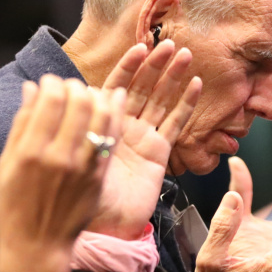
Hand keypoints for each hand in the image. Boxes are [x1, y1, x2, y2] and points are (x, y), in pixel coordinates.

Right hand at [0, 75, 117, 271]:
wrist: (38, 245)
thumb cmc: (16, 205)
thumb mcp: (6, 164)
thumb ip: (21, 124)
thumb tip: (31, 88)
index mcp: (31, 152)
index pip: (50, 101)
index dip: (52, 83)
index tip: (49, 81)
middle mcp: (59, 157)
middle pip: (78, 103)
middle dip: (75, 86)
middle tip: (71, 86)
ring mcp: (83, 167)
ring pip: (100, 116)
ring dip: (97, 96)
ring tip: (89, 93)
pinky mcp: (99, 176)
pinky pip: (111, 136)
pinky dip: (113, 113)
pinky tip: (111, 101)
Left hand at [87, 40, 201, 238]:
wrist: (103, 226)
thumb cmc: (82, 191)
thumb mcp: (77, 151)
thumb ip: (83, 121)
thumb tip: (78, 90)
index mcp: (102, 122)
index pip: (116, 86)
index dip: (129, 67)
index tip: (140, 47)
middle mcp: (123, 126)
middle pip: (143, 88)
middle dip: (156, 66)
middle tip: (170, 45)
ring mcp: (143, 137)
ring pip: (161, 101)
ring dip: (173, 78)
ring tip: (185, 55)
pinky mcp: (159, 152)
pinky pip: (175, 123)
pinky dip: (185, 104)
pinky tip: (194, 85)